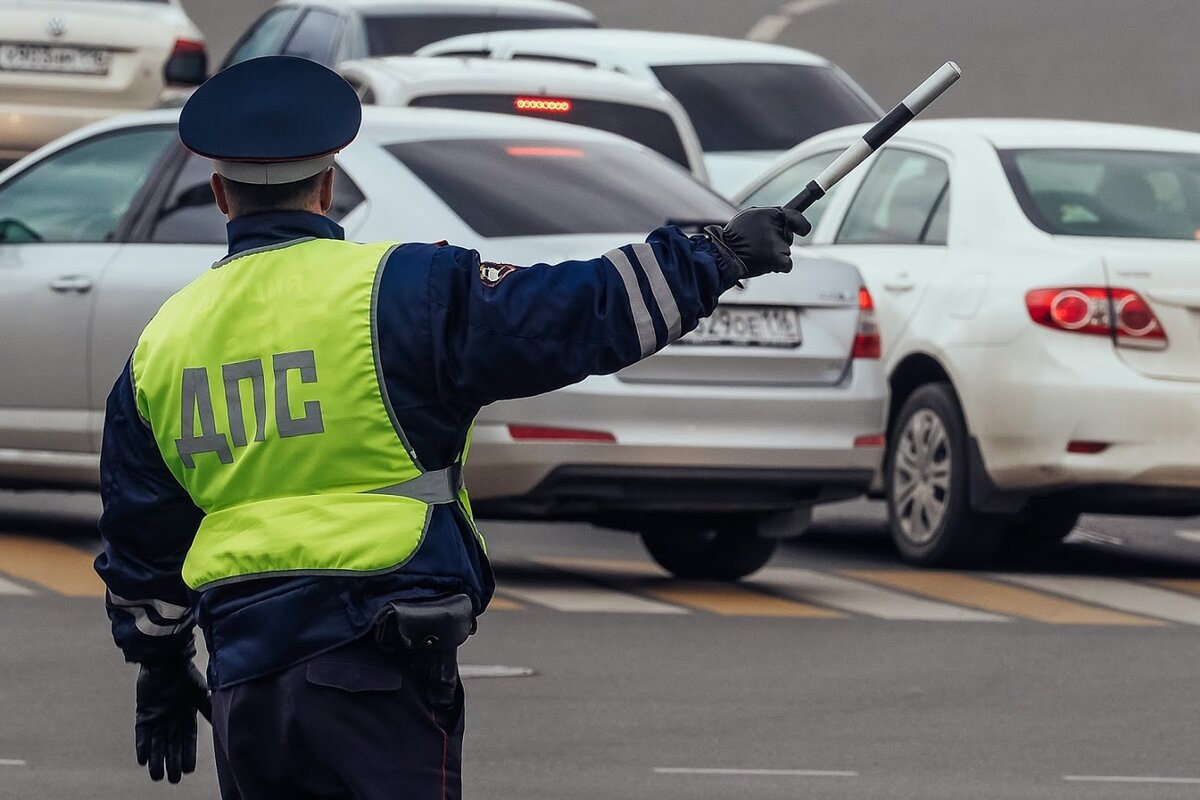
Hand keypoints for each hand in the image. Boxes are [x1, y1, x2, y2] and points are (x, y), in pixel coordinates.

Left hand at [135, 650, 210, 783]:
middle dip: (172, 763)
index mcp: (187, 715)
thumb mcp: (201, 693)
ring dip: (157, 759)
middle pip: (172, 746)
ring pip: (157, 743)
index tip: (188, 771)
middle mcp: (172, 720)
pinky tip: (143, 760)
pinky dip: (142, 746)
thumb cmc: (185, 674)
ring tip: (157, 776)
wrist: (166, 660)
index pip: (188, 740)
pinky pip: (142, 734)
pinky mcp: (143, 713)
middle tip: (173, 780)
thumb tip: (223, 721)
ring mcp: (157, 717)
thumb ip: (209, 709)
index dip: (187, 755)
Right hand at [705, 207, 811, 280]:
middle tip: (760, 245)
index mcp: (769, 214)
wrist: (723, 255)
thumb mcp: (747, 217)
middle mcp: (774, 226)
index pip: (794, 216)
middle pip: (788, 236)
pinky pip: (787, 264)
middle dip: (779, 242)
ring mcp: (775, 242)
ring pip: (786, 251)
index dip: (801, 224)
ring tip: (757, 254)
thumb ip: (766, 217)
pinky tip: (765, 264)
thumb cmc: (733, 238)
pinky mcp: (775, 258)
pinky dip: (779, 267)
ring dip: (775, 255)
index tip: (803, 230)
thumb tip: (781, 219)